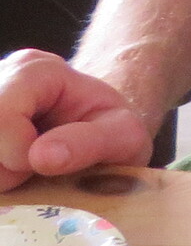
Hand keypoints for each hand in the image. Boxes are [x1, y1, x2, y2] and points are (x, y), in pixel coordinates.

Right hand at [0, 51, 152, 188]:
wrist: (97, 130)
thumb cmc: (110, 130)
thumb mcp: (124, 135)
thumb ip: (91, 143)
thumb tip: (43, 157)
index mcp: (37, 70)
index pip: (0, 112)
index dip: (14, 151)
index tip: (40, 166)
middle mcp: (0, 77)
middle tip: (25, 175)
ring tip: (19, 174)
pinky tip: (9, 173)